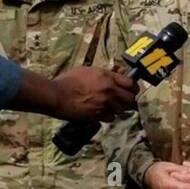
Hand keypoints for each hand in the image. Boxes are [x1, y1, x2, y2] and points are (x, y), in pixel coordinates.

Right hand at [14, 66, 136, 121]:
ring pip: (122, 110)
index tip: (131, 90)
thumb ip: (102, 74)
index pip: (131, 83)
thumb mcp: (86, 70)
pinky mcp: (99, 115)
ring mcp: (105, 103)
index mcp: (107, 76)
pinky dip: (108, 116)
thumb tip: (113, 76)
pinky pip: (111, 118)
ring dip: (118, 109)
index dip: (133, 88)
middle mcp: (109, 90)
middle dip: (128, 101)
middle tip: (124, 101)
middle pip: (131, 99)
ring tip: (109, 107)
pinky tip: (101, 113)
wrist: (56, 95)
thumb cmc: (67, 81)